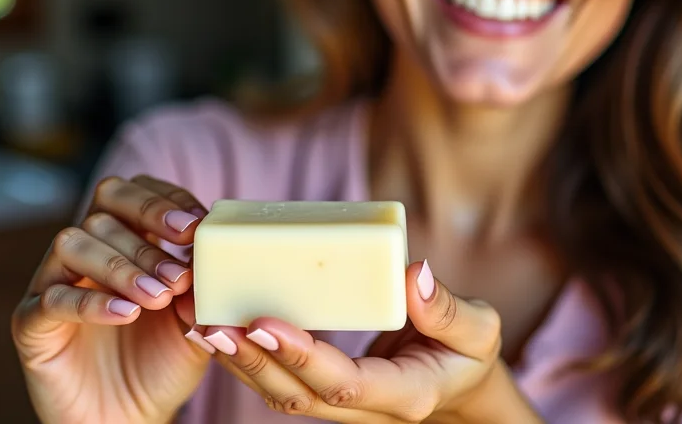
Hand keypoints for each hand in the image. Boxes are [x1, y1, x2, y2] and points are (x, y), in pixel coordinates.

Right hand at [12, 175, 216, 423]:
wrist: (129, 420)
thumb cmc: (162, 363)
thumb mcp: (194, 321)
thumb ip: (203, 287)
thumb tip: (213, 257)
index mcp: (123, 239)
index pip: (135, 192)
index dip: (164, 201)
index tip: (197, 225)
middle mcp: (85, 251)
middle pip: (103, 206)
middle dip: (145, 228)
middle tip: (179, 267)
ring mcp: (52, 282)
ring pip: (73, 243)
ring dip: (122, 265)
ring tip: (158, 296)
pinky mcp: (31, 323)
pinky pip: (53, 299)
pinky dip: (91, 302)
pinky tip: (127, 313)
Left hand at [194, 260, 509, 421]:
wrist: (461, 391)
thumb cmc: (469, 355)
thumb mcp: (479, 331)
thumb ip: (448, 309)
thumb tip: (414, 273)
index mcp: (405, 395)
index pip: (343, 383)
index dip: (301, 355)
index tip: (265, 321)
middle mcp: (365, 408)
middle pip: (297, 394)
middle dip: (252, 360)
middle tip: (214, 323)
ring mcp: (341, 405)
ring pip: (279, 392)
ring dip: (239, 361)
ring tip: (202, 324)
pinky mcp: (324, 391)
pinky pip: (279, 379)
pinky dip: (247, 356)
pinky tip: (218, 328)